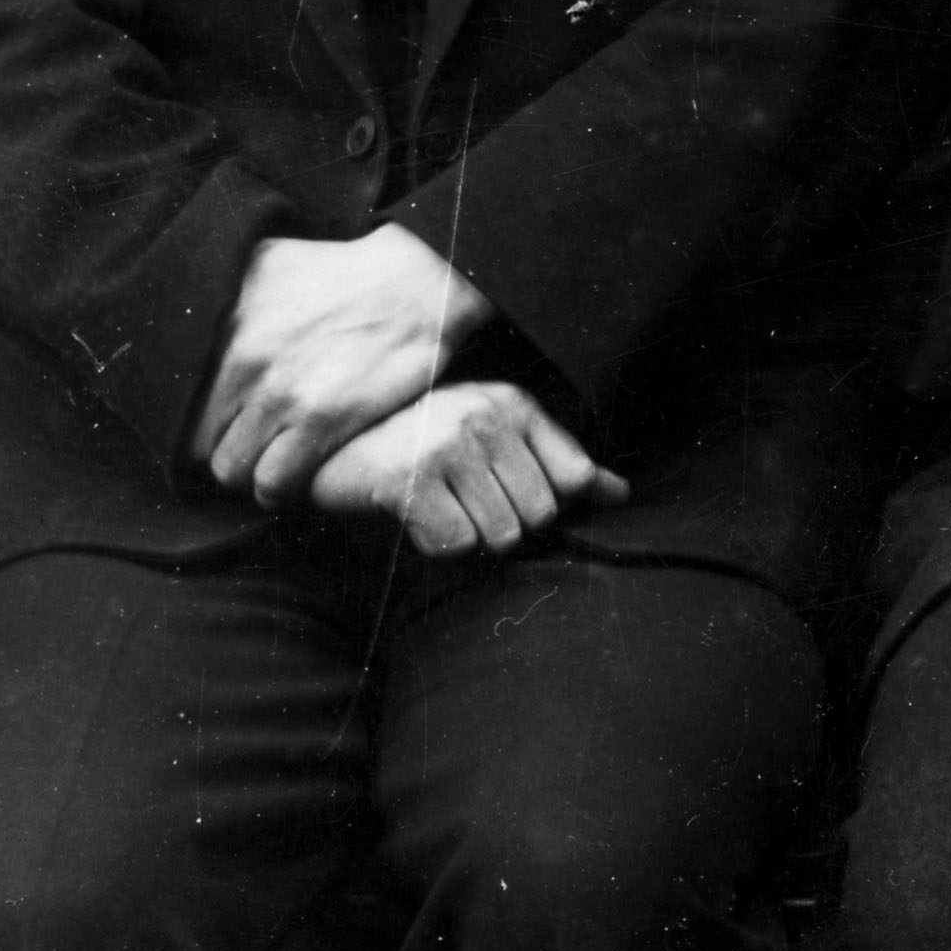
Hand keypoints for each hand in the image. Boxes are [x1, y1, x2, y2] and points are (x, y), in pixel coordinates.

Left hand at [194, 225, 488, 502]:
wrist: (421, 279)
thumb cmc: (349, 270)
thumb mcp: (271, 261)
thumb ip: (226, 290)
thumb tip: (199, 314)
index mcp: (225, 324)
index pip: (180, 403)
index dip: (200, 421)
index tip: (224, 425)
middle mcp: (243, 359)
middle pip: (199, 442)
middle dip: (225, 449)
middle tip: (252, 447)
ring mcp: (280, 392)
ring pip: (231, 469)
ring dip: (250, 473)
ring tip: (273, 463)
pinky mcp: (322, 418)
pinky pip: (273, 482)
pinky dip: (279, 489)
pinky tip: (294, 476)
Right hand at [309, 383, 627, 557]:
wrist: (330, 445)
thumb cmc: (422, 444)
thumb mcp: (495, 439)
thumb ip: (560, 464)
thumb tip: (621, 493)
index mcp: (515, 404)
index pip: (575, 478)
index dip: (550, 504)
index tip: (511, 497)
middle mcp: (487, 416)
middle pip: (540, 515)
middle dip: (505, 525)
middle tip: (464, 505)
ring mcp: (448, 444)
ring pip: (501, 535)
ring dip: (470, 537)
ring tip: (441, 508)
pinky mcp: (410, 478)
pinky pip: (455, 544)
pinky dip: (437, 546)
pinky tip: (416, 517)